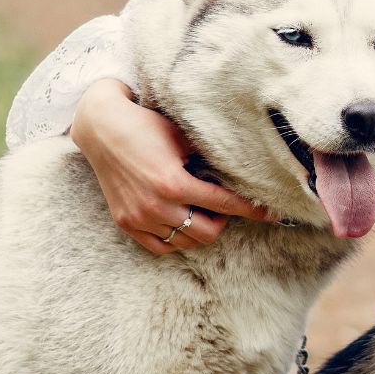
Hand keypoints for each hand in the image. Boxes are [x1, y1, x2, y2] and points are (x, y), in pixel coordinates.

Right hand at [71, 80, 272, 254]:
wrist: (102, 128)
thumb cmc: (147, 126)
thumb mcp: (184, 137)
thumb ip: (210, 159)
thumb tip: (246, 170)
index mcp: (174, 184)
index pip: (225, 204)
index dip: (252, 210)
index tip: (272, 214)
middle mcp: (156, 206)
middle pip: (208, 232)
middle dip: (222, 220)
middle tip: (221, 204)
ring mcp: (139, 218)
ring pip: (186, 242)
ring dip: (200, 229)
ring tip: (201, 209)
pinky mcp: (126, 223)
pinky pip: (161, 247)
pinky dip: (176, 239)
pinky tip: (182, 221)